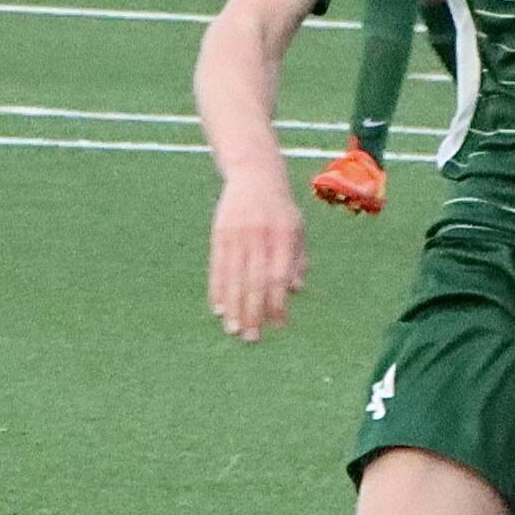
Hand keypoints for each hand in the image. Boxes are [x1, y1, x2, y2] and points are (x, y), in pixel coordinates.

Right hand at [208, 168, 306, 340]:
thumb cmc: (281, 210)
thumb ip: (297, 260)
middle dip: (252, 312)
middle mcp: (258, 237)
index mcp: (282, 237)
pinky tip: (218, 308)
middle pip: (253, 281)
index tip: (278, 325)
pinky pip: (217, 267)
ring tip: (233, 330)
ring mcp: (237, 235)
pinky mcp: (220, 234)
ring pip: (233, 278)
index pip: (278, 277)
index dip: (277, 302)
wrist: (255, 176)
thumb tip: (295, 291)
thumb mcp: (297, 230)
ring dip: (233, 307)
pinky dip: (217, 289)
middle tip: (251, 338)